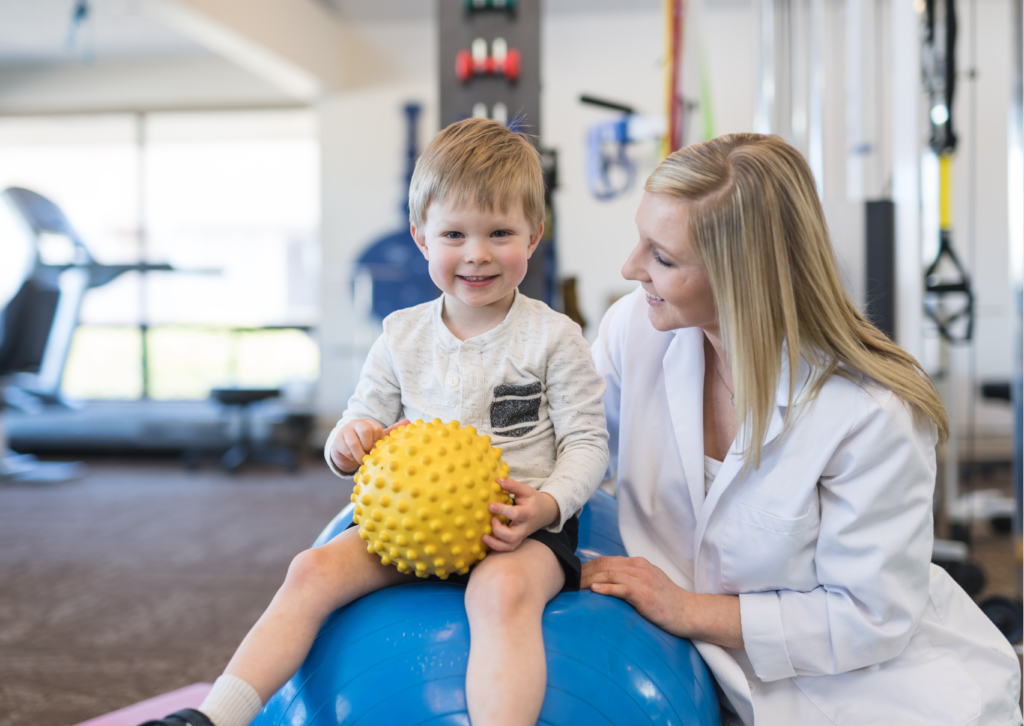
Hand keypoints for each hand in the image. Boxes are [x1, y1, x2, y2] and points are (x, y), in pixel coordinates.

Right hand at [330, 419, 409, 473]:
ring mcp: (345, 431)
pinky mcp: (338, 441)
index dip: (378, 440)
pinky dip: (352, 457)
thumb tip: (409, 422)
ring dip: (360, 454)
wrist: (345, 448)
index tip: (377, 447)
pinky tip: (354, 458)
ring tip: (363, 459)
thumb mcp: (378, 437)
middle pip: (365, 431)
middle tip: (369, 453)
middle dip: (368, 445)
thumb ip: (391, 431)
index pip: (376, 428)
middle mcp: (356, 423)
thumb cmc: (364, 442)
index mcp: (368, 422)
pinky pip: (346, 450)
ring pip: (354, 442)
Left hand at [482, 478, 560, 552]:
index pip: (515, 514)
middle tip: (492, 520)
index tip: (491, 505)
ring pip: (509, 546)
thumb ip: (512, 485)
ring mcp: (521, 536)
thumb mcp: (526, 490)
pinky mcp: (517, 540)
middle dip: (499, 530)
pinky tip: (486, 539)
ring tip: (484, 535)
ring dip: (495, 543)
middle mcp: (524, 527)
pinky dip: (496, 547)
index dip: (502, 510)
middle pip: (512, 536)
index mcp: (528, 513)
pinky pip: (507, 548)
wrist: (545, 512)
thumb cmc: (533, 500)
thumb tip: (497, 481)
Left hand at [581, 556, 742, 647]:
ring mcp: (643, 580)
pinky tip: (594, 590)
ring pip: (610, 574)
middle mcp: (639, 568)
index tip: (571, 575)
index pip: (605, 560)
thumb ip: (628, 580)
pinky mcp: (646, 595)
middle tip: (566, 581)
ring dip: (589, 579)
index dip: (586, 567)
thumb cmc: (666, 601)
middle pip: (604, 565)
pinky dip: (607, 588)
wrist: (689, 612)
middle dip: (583, 572)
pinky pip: (623, 588)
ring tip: (574, 586)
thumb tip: (602, 585)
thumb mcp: (646, 584)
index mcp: (637, 564)